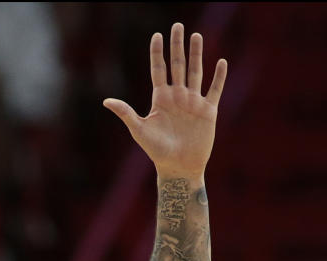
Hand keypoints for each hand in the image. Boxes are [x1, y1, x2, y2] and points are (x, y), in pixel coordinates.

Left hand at [103, 24, 226, 178]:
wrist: (178, 168)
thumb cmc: (157, 152)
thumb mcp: (139, 130)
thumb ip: (126, 113)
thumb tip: (106, 101)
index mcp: (161, 99)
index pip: (158, 70)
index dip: (157, 53)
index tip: (156, 35)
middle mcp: (177, 97)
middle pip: (178, 65)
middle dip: (177, 46)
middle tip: (178, 25)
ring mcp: (193, 102)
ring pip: (196, 72)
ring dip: (196, 54)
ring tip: (196, 35)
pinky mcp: (208, 111)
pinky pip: (214, 90)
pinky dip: (218, 77)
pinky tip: (221, 61)